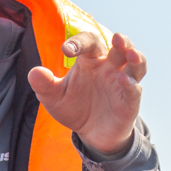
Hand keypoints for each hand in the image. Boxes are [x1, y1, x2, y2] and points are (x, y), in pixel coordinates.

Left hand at [27, 31, 145, 156]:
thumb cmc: (73, 107)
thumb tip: (34, 72)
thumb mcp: (53, 96)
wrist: (89, 133)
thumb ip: (44, 84)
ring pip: (136, 66)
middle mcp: (109, 68)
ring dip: (136, 58)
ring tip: (130, 53)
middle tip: (117, 37)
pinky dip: (131, 85)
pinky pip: (134, 91)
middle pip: (120, 49)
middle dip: (122, 42)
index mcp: (89, 61)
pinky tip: (123, 80)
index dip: (79, 42)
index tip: (66, 50)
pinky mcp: (129, 103)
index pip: (88, 43)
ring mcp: (121, 84)